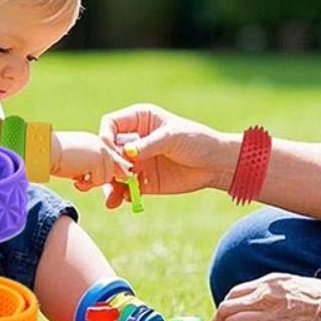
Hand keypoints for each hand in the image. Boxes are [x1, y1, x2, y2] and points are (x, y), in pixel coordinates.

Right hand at [52, 131, 130, 186]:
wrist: (44, 151)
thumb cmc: (56, 157)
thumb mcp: (79, 162)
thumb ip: (95, 167)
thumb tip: (121, 175)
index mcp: (97, 142)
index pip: (113, 161)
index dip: (105, 173)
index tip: (88, 178)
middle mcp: (102, 144)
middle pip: (113, 170)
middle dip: (98, 179)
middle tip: (81, 180)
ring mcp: (101, 151)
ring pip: (107, 177)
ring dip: (92, 183)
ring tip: (77, 179)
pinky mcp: (97, 160)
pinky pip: (99, 181)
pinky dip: (87, 185)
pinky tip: (75, 179)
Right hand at [97, 103, 237, 202]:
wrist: (216, 165)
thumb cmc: (197, 141)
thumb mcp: (172, 138)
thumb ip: (148, 144)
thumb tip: (126, 153)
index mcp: (139, 119)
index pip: (110, 124)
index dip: (105, 137)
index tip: (110, 152)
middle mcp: (134, 140)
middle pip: (107, 150)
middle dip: (104, 165)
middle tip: (104, 179)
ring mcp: (138, 161)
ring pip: (113, 172)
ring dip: (109, 185)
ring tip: (110, 198)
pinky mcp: (144, 181)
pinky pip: (125, 189)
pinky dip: (121, 195)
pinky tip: (122, 201)